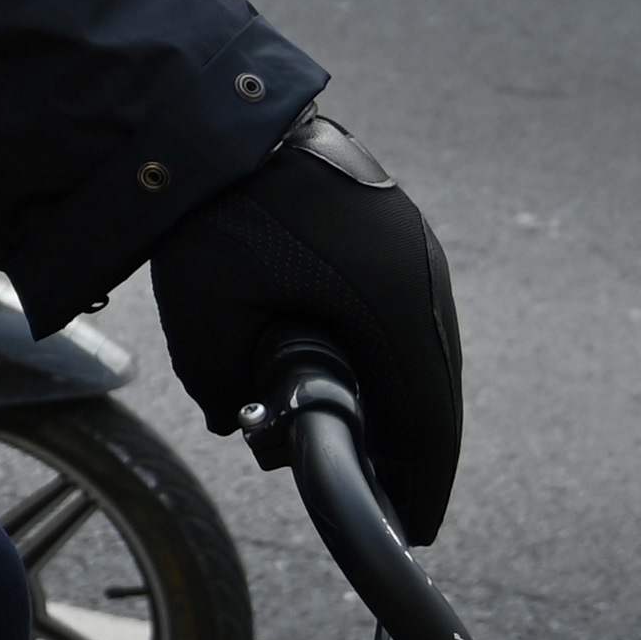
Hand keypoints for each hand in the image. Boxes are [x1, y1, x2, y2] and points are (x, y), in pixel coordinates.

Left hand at [142, 113, 461, 537]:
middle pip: (434, 386)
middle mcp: (422, 275)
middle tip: (397, 498)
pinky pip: (407, 307)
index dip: (419, 481)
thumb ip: (228, 391)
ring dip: (403, 395)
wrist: (209, 112)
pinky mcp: (395, 223)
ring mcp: (415, 242)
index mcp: (392, 307)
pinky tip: (367, 371)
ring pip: (423, 345)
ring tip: (381, 444)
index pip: (424, 420)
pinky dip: (393, 350)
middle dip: (414, 446)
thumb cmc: (207, 219)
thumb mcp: (206, 322)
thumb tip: (241, 427)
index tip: (415, 527)